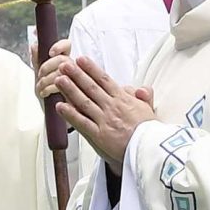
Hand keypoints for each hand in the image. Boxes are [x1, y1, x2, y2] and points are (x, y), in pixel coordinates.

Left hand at [40, 50, 154, 159]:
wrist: (150, 149)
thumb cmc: (150, 132)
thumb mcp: (150, 110)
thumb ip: (145, 97)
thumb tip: (141, 88)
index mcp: (123, 100)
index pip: (104, 80)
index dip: (91, 69)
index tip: (81, 60)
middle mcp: (112, 107)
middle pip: (91, 87)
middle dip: (76, 74)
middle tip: (64, 64)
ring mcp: (104, 120)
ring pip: (83, 102)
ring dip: (70, 89)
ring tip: (59, 79)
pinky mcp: (99, 135)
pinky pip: (82, 122)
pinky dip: (70, 114)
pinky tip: (60, 106)